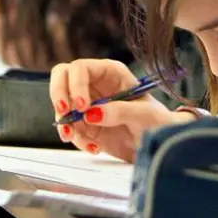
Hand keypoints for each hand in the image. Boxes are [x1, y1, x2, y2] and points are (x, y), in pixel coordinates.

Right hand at [49, 59, 192, 161]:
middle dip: (58, 94)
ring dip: (65, 124)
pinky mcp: (84, 125)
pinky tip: (95, 148)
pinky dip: (77, 140)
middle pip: (61, 77)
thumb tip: (91, 113)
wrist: (159, 144)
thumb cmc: (157, 121)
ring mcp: (87, 104)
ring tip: (83, 140)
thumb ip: (120, 111)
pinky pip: (70, 128)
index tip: (82, 107)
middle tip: (64, 114)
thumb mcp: (144, 115)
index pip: (80, 68)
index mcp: (110, 73)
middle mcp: (95, 85)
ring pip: (61, 105)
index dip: (75, 84)